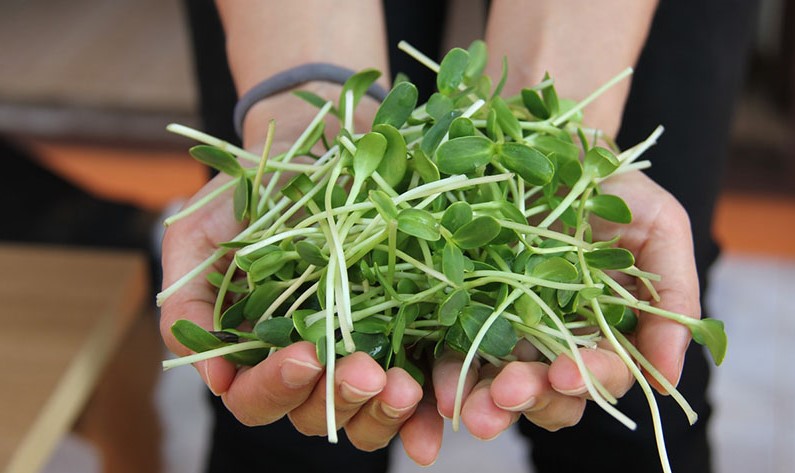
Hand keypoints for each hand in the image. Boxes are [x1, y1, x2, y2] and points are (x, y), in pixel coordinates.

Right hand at [159, 171, 441, 464]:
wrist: (314, 145)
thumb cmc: (249, 190)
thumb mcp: (199, 235)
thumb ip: (189, 303)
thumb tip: (217, 381)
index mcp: (255, 347)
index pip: (256, 397)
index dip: (275, 387)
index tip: (304, 354)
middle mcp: (307, 357)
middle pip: (315, 413)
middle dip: (338, 398)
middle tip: (365, 371)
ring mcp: (356, 348)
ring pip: (364, 411)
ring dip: (383, 410)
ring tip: (402, 385)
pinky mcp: (402, 332)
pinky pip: (414, 386)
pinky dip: (421, 411)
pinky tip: (433, 414)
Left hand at [431, 170, 697, 437]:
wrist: (551, 142)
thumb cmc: (613, 186)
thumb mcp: (661, 227)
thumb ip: (674, 297)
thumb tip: (670, 381)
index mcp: (608, 332)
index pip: (603, 374)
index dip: (589, 380)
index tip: (566, 373)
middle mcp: (558, 341)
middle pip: (549, 393)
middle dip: (529, 400)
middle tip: (505, 395)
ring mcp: (510, 328)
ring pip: (499, 384)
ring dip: (484, 402)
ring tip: (466, 407)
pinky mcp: (467, 309)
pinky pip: (454, 349)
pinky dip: (448, 372)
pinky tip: (438, 384)